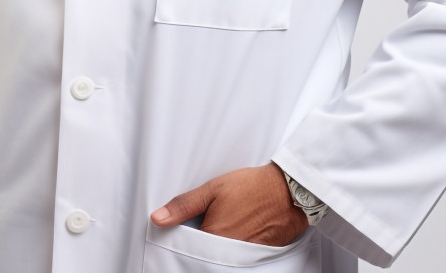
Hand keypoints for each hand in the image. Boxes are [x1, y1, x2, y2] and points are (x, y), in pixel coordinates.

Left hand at [150, 163, 308, 246]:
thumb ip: (185, 205)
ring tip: (226, 224)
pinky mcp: (257, 257)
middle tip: (211, 221)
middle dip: (201, 243)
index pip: (187, 246)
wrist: (287, 191)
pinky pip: (237, 259)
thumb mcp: (213, 188)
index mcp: (213, 237)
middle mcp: (228, 253)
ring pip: (220, 258)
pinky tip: (238, 230)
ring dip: (217, 246)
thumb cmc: (251, 186)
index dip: (185, 235)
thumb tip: (158, 218)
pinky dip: (233, 249)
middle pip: (204, 256)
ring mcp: (244, 257)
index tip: (190, 224)